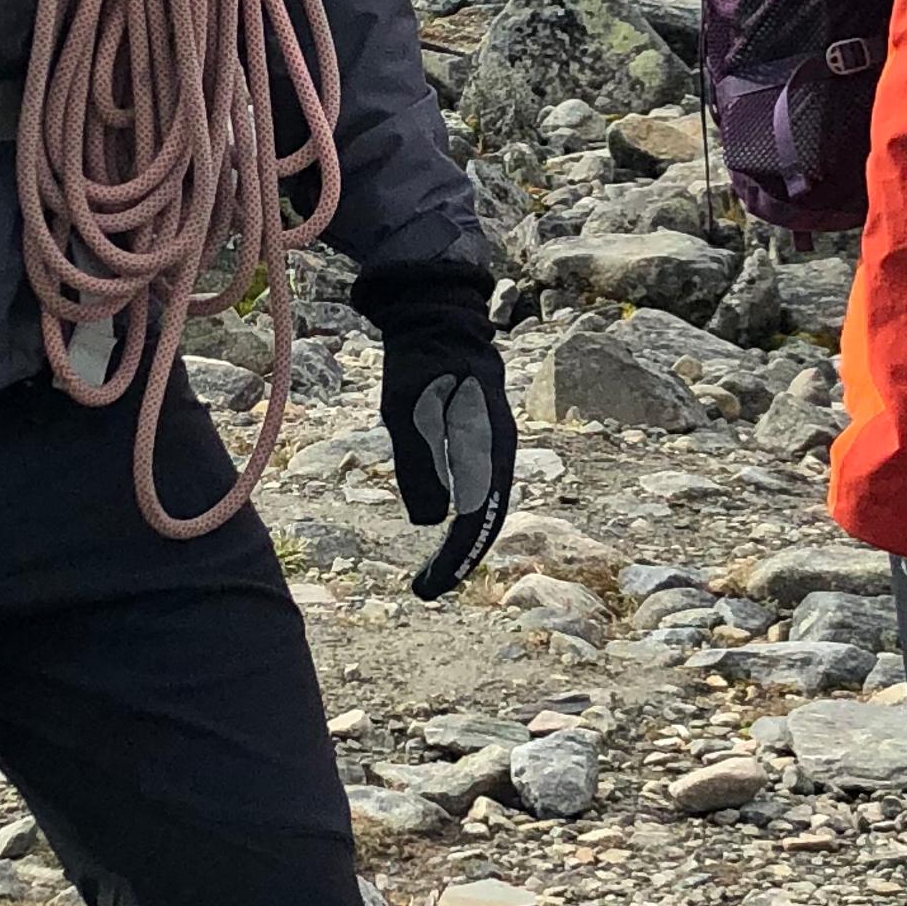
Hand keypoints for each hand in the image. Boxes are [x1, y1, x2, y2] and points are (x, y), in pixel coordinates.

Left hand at [362, 265, 518, 600]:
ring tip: (435, 571)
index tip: (429, 587)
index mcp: (487, 444)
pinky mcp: (479, 439)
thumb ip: (418, 462)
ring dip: (461, 541)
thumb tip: (429, 521)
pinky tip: (441, 526)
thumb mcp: (407, 411)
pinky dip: (461, 514)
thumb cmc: (419, 361)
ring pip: (485, 505)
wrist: (436, 317)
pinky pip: (477, 487)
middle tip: (426, 588)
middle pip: (487, 517)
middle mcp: (499, 449)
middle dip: (460, 558)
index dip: (457, 557)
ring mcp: (492, 444)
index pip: (479, 516)